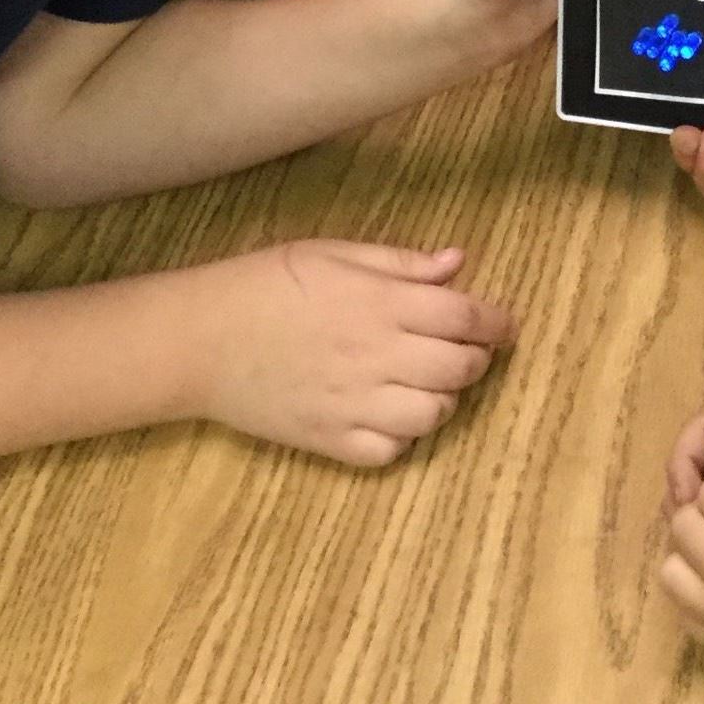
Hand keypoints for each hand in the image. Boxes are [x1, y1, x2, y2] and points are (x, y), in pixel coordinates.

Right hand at [194, 239, 514, 466]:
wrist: (199, 338)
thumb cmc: (266, 283)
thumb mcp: (334, 253)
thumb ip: (400, 263)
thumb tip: (459, 263)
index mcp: (381, 303)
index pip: (465, 316)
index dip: (496, 321)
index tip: (504, 324)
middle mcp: (377, 355)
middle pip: (459, 368)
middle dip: (477, 359)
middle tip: (468, 351)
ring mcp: (354, 403)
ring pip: (433, 415)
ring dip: (444, 399)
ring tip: (430, 383)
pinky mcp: (330, 439)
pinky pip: (390, 451)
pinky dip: (403, 437)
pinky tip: (393, 415)